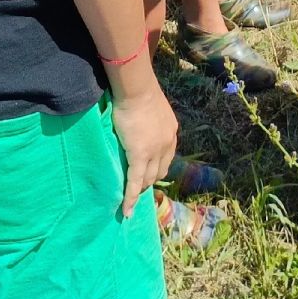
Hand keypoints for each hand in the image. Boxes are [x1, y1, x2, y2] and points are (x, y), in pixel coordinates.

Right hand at [110, 85, 178, 218]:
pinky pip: (135, 181)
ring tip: (131, 196)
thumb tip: (141, 122)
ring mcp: (154, 152)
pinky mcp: (139, 155)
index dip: (157, 167)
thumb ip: (150, 119)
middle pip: (159, 171)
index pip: (166, 157)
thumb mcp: (152, 107)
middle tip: (138, 186)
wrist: (137, 89)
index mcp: (170, 132)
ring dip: (140, 188)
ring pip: (148, 178)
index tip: (149, 174)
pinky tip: (126, 209)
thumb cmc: (140, 91)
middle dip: (149, 180)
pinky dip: (131, 197)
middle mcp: (167, 144)